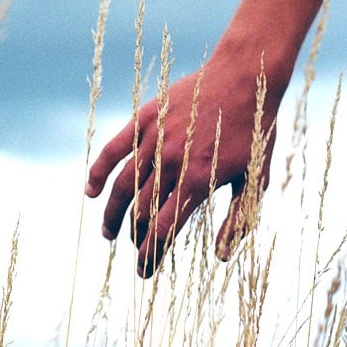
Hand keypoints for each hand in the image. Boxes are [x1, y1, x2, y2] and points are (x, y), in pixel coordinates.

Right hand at [86, 47, 280, 276]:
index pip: (164, 229)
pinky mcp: (144, 119)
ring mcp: (155, 139)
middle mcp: (172, 162)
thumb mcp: (257, 178)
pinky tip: (89, 191)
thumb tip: (221, 257)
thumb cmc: (255, 129)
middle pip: (142, 211)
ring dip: (112, 213)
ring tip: (108, 232)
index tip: (144, 271)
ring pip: (124, 185)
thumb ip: (237, 220)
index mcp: (199, 180)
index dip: (150, 254)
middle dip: (135, 237)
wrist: (244, 75)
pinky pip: (114, 149)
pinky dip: (98, 171)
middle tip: (133, 249)